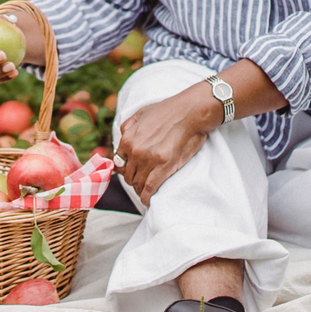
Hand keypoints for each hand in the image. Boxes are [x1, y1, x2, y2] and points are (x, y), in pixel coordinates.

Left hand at [115, 86, 224, 205]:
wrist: (191, 111)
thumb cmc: (170, 110)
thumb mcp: (141, 113)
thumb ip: (128, 126)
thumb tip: (121, 137)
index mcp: (128, 138)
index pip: (119, 163)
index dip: (126, 169)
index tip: (134, 172)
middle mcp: (135, 150)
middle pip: (128, 175)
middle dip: (135, 180)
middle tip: (143, 182)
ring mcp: (148, 159)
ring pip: (138, 183)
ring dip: (141, 190)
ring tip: (147, 192)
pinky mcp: (163, 167)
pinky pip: (149, 188)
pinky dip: (147, 197)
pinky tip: (148, 201)